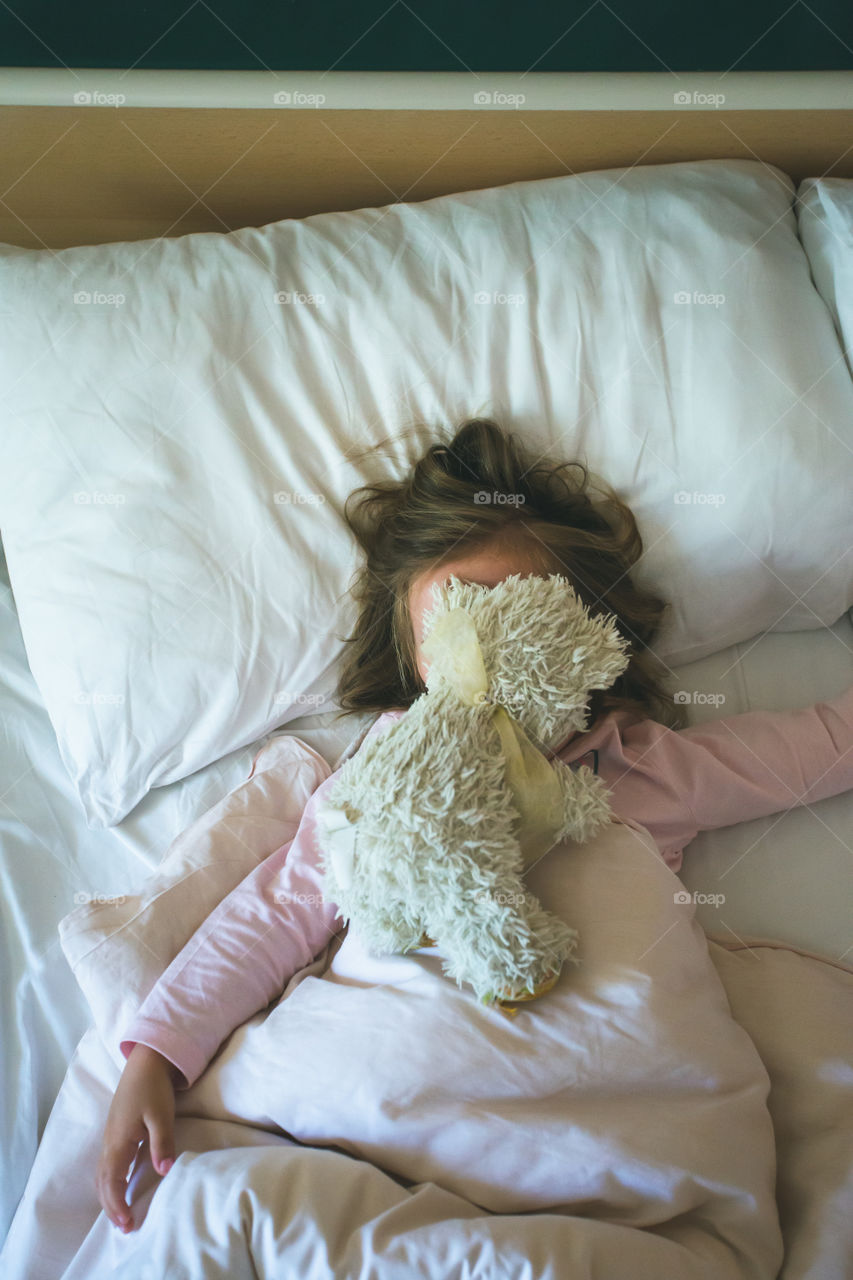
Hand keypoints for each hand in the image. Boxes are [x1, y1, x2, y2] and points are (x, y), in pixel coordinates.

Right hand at [96, 1044, 178, 1231]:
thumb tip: (164, 1171)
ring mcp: (110, 1135)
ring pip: (102, 1173)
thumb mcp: (161, 1115)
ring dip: (108, 1195)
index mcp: (118, 1141)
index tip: (127, 1223)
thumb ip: (162, 1143)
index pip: (112, 1182)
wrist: (145, 1061)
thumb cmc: (154, 1087)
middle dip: (111, 1206)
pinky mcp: (115, 1130)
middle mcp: (109, 1141)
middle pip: (103, 1182)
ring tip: (120, 1212)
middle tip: (124, 1226)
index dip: (117, 1204)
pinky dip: (109, 1180)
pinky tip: (120, 1184)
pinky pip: (106, 1163)